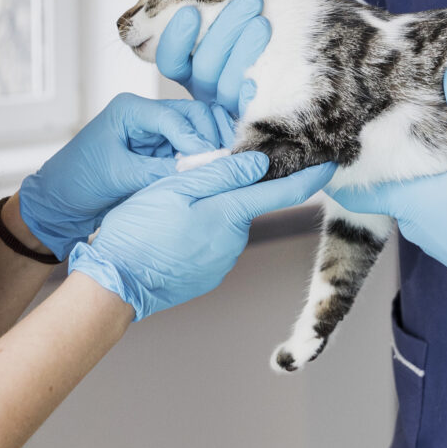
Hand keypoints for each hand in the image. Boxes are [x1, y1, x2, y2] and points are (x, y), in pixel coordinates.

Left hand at [18, 94, 237, 260]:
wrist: (59, 203)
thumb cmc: (77, 182)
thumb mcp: (118, 175)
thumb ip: (160, 170)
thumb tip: (200, 171)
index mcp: (130, 110)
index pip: (175, 117)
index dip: (198, 139)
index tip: (216, 161)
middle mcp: (146, 116)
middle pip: (194, 116)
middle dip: (212, 138)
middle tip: (228, 163)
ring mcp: (154, 133)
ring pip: (197, 130)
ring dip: (212, 148)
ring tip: (226, 168)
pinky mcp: (159, 151)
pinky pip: (190, 150)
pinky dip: (204, 160)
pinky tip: (215, 173)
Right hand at [70, 151, 336, 321]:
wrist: (114, 286)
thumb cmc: (137, 232)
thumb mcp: (174, 189)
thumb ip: (219, 173)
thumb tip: (261, 162)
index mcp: (230, 214)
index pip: (284, 192)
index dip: (311, 174)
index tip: (332, 161)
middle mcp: (235, 241)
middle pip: (245, 203)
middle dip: (229, 189)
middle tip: (188, 182)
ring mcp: (222, 263)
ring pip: (225, 223)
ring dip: (209, 213)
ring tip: (168, 213)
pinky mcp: (208, 276)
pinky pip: (211, 244)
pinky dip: (197, 234)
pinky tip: (169, 235)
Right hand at [155, 0, 270, 113]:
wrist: (296, 56)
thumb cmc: (258, 23)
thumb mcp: (240, 6)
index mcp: (190, 63)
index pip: (171, 58)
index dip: (176, 38)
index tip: (190, 12)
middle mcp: (205, 86)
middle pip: (204, 67)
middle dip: (226, 30)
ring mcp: (229, 102)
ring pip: (228, 85)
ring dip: (245, 50)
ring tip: (264, 22)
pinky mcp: (253, 112)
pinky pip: (252, 105)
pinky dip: (257, 84)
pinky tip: (274, 61)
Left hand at [326, 60, 446, 333]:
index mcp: (406, 203)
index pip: (355, 190)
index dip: (342, 170)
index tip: (335, 147)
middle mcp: (414, 225)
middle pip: (391, 189)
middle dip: (392, 164)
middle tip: (394, 131)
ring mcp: (438, 241)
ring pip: (420, 203)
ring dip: (424, 182)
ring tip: (435, 150)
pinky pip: (446, 217)